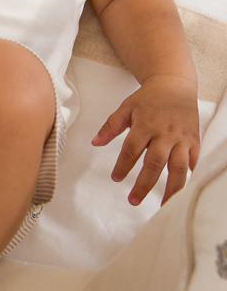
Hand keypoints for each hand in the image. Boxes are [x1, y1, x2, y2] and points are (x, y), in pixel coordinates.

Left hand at [91, 74, 199, 206]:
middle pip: (155, 163)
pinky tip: (181, 190)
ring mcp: (182, 138)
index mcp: (145, 124)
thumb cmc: (147, 98)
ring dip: (171, 189)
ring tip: (163, 206)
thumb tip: (95, 143)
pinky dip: (189, 176)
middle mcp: (165, 133)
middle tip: (133, 200)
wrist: (174, 84)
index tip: (115, 179)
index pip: (132, 150)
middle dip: (144, 184)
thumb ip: (110, 126)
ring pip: (178, 168)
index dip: (123, 166)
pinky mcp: (194, 140)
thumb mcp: (126, 108)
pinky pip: (193, 161)